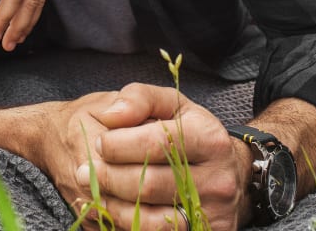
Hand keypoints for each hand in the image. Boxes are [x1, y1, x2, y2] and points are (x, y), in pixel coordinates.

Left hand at [74, 83, 250, 230]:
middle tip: (83, 172)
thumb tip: (111, 115)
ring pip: (152, 219)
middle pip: (150, 184)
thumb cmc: (191, 132)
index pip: (156, 142)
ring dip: (114, 207)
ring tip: (94, 192)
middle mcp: (218, 178)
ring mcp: (214, 213)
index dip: (120, 144)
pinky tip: (114, 213)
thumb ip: (139, 98)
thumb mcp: (171, 104)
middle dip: (109, 177)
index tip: (101, 142)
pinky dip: (130, 227)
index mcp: (209, 137)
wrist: (231, 173)